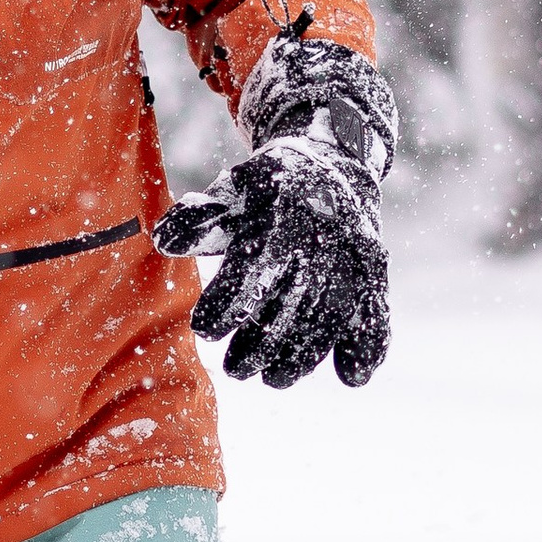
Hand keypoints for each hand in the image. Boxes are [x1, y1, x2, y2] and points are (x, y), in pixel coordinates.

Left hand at [153, 37, 394, 390]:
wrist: (335, 163)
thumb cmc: (270, 186)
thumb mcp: (232, 189)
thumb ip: (199, 217)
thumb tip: (163, 241)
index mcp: (283, 215)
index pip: (253, 269)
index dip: (227, 305)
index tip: (204, 329)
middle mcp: (324, 238)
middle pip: (291, 306)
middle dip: (260, 346)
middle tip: (235, 369)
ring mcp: (355, 258)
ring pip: (331, 320)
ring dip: (304, 357)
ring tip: (273, 378)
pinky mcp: (376, 273)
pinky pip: (378, 312)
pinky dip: (369, 347)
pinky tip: (351, 375)